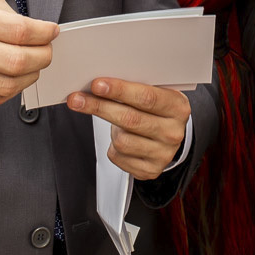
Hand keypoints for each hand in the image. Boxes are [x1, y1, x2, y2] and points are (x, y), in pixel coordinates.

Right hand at [0, 0, 57, 106]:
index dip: (44, 33)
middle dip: (43, 57)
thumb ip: (8, 15)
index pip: (19, 30)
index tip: (51, 32)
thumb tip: (40, 32)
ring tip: (32, 65)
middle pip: (17, 61)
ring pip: (9, 85)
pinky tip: (13, 77)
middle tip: (46, 51)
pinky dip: (12, 89)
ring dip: (31, 76)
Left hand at [67, 78, 190, 180]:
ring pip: (121, 141)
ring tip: (116, 122)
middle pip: (130, 119)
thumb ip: (135, 87)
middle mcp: (173, 132)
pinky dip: (113, 146)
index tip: (97, 85)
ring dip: (111, 130)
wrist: (169, 134)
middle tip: (77, 99)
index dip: (119, 90)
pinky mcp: (150, 170)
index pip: (147, 97)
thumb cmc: (156, 108)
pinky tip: (121, 137)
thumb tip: (100, 84)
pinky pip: (118, 156)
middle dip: (99, 107)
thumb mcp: (156, 92)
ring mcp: (163, 154)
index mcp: (178, 107)